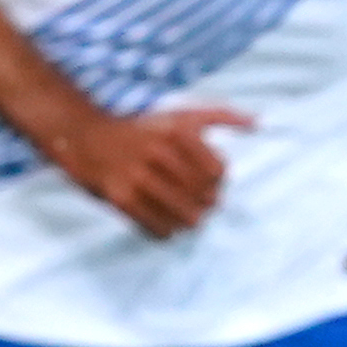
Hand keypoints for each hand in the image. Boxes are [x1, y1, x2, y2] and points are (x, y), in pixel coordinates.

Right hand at [50, 103, 249, 237]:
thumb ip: (220, 116)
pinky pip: (158, 227)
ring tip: (186, 217)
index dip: (216, 182)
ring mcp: (138, 177)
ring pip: (185, 215)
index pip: (218, 172)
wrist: (87, 139)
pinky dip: (166, 231)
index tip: (207, 183)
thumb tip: (258, 122)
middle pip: (204, 196)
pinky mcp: (121, 198)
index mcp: (177, 131)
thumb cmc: (141, 129)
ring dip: (189, 221)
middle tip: (198, 204)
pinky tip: (165, 224)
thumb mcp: (179, 115)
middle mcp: (159, 153)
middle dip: (205, 204)